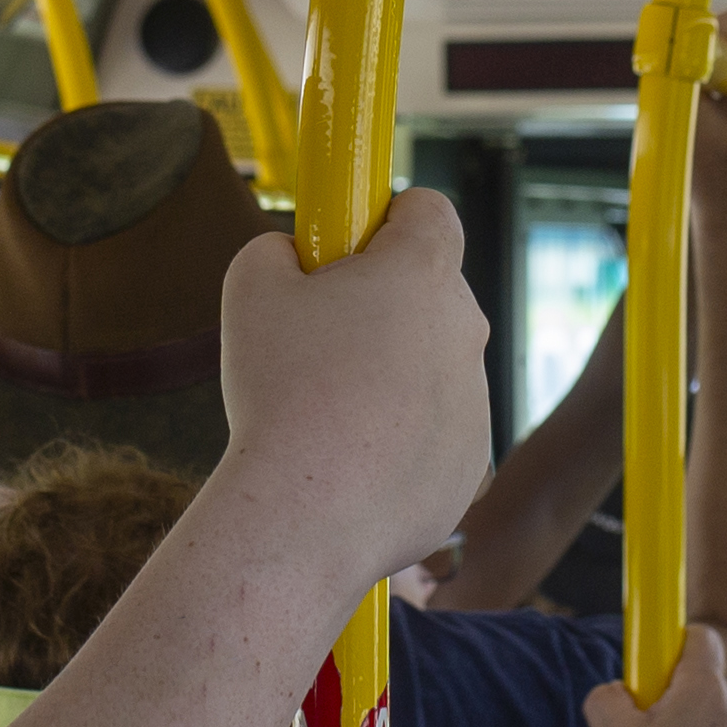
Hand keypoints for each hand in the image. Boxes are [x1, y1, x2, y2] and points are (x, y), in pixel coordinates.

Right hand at [218, 187, 489, 596]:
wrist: (306, 515)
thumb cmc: (279, 393)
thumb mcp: (250, 287)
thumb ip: (276, 249)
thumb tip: (293, 257)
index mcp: (420, 274)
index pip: (431, 211)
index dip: (388, 218)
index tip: (352, 244)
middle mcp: (464, 329)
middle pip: (430, 293)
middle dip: (382, 304)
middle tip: (320, 339)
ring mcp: (476, 400)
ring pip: (430, 367)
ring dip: (388, 375)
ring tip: (324, 413)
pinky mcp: (470, 461)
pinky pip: (432, 432)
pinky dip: (397, 438)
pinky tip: (347, 461)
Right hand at [689, 6, 726, 224]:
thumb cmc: (720, 186)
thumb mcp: (690, 124)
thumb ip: (682, 75)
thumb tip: (669, 41)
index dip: (713, 29)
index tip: (694, 64)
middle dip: (717, 50)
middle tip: (700, 90)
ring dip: (722, 71)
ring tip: (711, 115)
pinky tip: (721, 125)